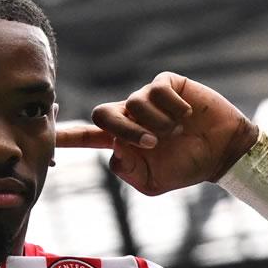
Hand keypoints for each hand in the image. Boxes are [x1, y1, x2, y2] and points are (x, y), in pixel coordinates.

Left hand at [56, 72, 258, 194]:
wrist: (222, 152)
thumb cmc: (186, 167)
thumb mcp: (152, 182)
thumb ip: (128, 171)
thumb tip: (114, 150)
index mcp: (121, 141)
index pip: (86, 136)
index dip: (66, 135)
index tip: (45, 134)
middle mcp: (129, 117)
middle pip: (103, 113)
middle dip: (124, 129)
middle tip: (152, 143)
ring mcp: (147, 99)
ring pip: (134, 104)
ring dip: (157, 123)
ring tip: (176, 132)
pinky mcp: (167, 84)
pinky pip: (158, 90)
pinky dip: (173, 108)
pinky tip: (186, 115)